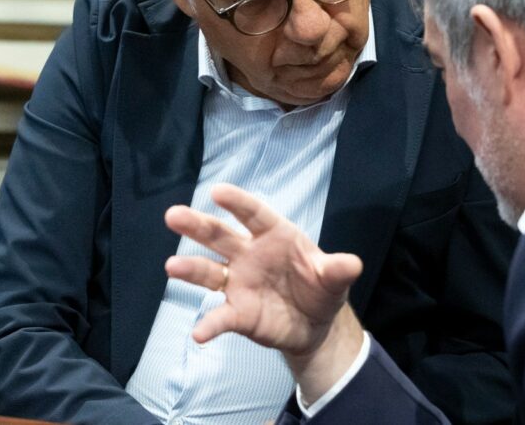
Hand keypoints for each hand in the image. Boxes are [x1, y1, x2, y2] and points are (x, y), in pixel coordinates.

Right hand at [165, 184, 365, 399]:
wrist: (316, 324)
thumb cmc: (321, 287)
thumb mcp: (334, 278)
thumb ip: (338, 270)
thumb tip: (353, 264)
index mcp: (274, 235)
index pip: (253, 214)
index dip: (237, 202)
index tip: (216, 191)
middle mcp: (249, 254)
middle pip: (220, 236)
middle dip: (197, 225)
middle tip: (173, 215)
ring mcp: (239, 282)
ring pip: (209, 271)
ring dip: (190, 268)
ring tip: (172, 266)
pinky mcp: (238, 312)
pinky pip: (220, 317)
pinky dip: (209, 324)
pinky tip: (199, 333)